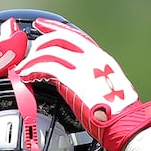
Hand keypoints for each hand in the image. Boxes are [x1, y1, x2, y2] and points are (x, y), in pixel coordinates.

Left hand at [12, 18, 150, 150]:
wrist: (125, 124)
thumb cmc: (119, 114)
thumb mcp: (109, 87)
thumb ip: (93, 78)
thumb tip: (78, 81)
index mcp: (101, 58)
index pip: (74, 35)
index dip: (54, 28)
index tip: (41, 26)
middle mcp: (92, 58)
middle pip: (58, 39)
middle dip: (39, 44)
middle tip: (29, 54)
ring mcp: (82, 68)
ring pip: (49, 52)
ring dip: (32, 60)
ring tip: (25, 69)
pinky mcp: (72, 81)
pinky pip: (45, 68)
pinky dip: (32, 70)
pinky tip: (27, 76)